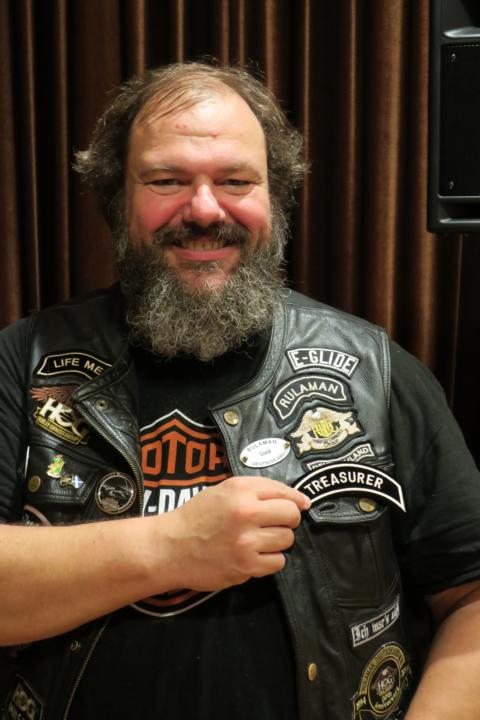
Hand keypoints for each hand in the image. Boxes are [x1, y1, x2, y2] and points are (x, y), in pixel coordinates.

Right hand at [157, 475, 309, 591]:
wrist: (169, 547)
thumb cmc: (196, 515)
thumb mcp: (223, 490)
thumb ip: (258, 490)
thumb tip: (299, 501)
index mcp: (241, 491)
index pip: (285, 493)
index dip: (296, 500)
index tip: (301, 505)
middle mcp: (246, 514)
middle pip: (291, 517)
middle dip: (287, 521)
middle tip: (272, 524)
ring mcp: (246, 542)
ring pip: (287, 541)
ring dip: (277, 541)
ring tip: (258, 540)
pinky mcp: (245, 567)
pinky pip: (277, 563)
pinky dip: (269, 560)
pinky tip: (253, 555)